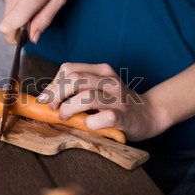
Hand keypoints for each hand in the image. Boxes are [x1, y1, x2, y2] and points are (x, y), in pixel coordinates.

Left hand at [37, 63, 168, 140]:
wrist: (149, 114)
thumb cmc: (116, 103)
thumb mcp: (98, 88)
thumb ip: (76, 89)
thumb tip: (46, 98)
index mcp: (101, 70)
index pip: (68, 68)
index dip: (53, 84)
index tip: (46, 99)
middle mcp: (109, 80)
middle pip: (74, 78)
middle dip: (56, 94)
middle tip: (52, 108)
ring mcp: (117, 98)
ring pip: (86, 96)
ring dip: (69, 108)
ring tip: (64, 116)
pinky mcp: (123, 116)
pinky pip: (103, 117)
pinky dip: (91, 122)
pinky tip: (88, 125)